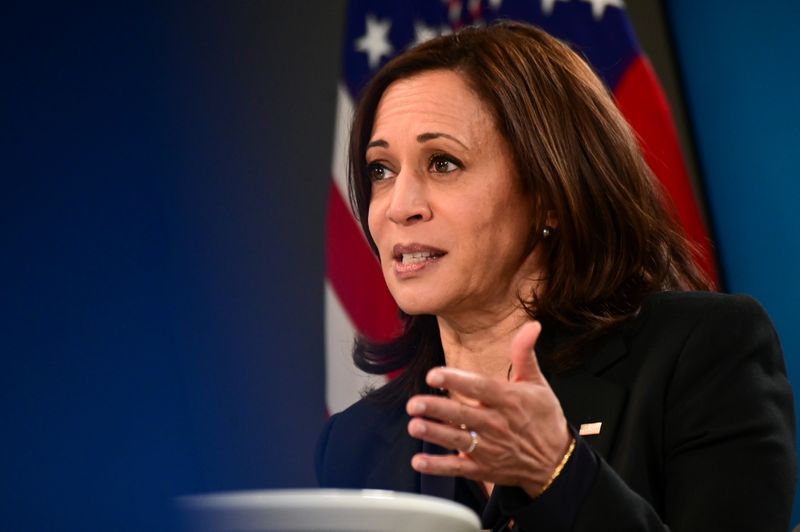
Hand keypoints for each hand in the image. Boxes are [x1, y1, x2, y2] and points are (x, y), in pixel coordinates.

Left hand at [406, 321, 571, 497]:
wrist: (557, 462)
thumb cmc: (544, 418)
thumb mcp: (538, 384)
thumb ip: (525, 354)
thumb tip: (532, 325)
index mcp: (509, 401)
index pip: (480, 388)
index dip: (456, 380)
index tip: (433, 374)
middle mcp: (498, 425)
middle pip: (464, 415)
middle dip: (437, 409)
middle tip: (414, 404)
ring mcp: (490, 449)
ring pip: (458, 440)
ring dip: (435, 434)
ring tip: (415, 425)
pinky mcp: (484, 469)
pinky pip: (458, 468)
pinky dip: (438, 466)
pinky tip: (419, 461)